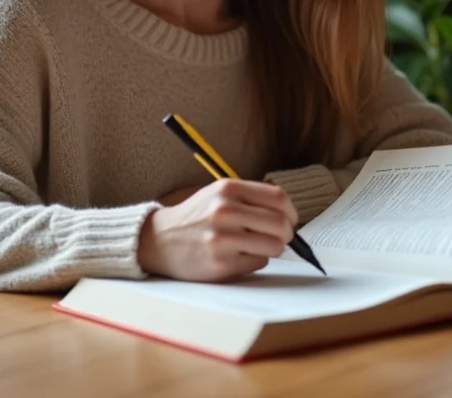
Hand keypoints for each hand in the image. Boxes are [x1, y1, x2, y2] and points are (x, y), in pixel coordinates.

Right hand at [137, 178, 298, 280]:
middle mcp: (225, 210)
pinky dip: (256, 260)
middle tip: (281, 237)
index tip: (290, 219)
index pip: (278, 198)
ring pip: (274, 246)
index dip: (291, 211)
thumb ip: (250, 197)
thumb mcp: (218, 194)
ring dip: (273, 249)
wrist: (159, 240)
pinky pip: (258, 263)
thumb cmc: (196, 217)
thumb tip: (287, 211)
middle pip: (280, 223)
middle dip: (287, 234)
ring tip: (259, 247)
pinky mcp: (220, 263)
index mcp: (228, 189)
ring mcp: (222, 238)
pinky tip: (240, 256)